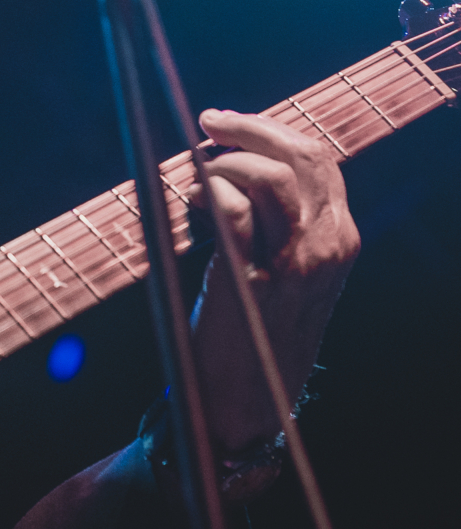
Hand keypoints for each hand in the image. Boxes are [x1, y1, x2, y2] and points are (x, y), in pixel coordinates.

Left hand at [187, 109, 359, 450]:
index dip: (269, 131)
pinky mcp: (252, 281)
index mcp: (339, 239)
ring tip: (196, 174)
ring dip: (225, 161)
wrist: (247, 404)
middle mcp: (327, 245)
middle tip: (207, 123)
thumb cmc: (253, 334)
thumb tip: (232, 169)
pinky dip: (207, 193)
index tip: (226, 123)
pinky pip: (233, 211)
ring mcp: (294, 263)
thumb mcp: (283, 272)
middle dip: (248, 129)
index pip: (318, 160)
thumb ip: (276, 224)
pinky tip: (188, 199)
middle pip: (300, 156)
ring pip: (271, 176)